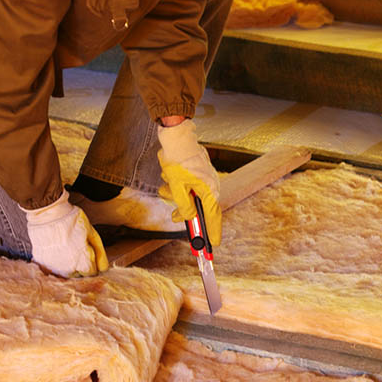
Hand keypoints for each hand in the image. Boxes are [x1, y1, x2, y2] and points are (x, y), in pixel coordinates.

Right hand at [22, 191, 108, 276]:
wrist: (47, 212)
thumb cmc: (72, 220)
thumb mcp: (92, 234)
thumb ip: (100, 253)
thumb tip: (104, 268)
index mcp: (83, 263)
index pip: (92, 273)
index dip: (92, 262)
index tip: (87, 252)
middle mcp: (68, 269)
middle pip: (78, 274)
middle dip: (80, 264)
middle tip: (75, 247)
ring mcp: (53, 268)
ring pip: (65, 273)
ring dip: (67, 265)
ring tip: (64, 247)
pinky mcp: (42, 263)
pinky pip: (51, 269)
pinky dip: (54, 262)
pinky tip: (55, 249)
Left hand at [156, 119, 221, 246]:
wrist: (176, 136)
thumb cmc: (179, 160)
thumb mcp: (178, 188)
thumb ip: (183, 206)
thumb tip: (188, 218)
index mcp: (210, 190)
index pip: (213, 217)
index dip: (213, 232)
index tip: (213, 244)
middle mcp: (209, 186)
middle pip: (197, 209)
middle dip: (183, 210)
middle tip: (175, 215)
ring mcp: (202, 180)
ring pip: (187, 197)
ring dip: (174, 194)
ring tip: (168, 184)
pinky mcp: (193, 174)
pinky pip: (184, 187)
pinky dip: (175, 185)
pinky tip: (169, 175)